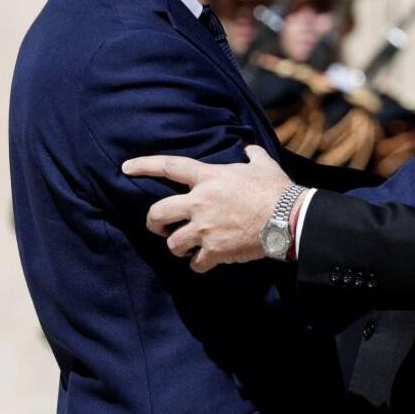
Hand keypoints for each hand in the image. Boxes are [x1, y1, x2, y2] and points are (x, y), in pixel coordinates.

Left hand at [122, 146, 291, 272]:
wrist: (288, 217)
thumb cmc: (276, 189)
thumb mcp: (263, 164)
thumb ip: (251, 154)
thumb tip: (249, 148)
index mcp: (209, 177)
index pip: (169, 166)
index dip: (145, 165)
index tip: (126, 167)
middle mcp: (200, 202)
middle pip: (158, 213)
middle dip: (153, 223)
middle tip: (159, 228)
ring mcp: (205, 229)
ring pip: (173, 244)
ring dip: (178, 247)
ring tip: (189, 248)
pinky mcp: (215, 251)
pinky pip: (195, 264)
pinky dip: (199, 264)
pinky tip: (206, 262)